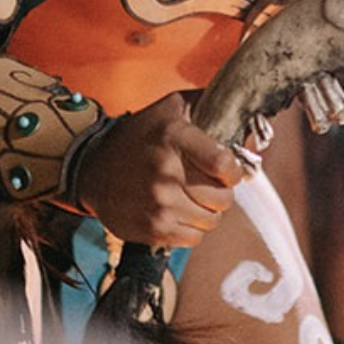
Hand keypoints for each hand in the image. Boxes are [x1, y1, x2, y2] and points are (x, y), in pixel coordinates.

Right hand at [75, 92, 247, 247]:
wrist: (92, 169)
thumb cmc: (139, 136)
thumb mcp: (172, 107)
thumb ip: (212, 105)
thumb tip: (251, 112)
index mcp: (174, 138)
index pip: (225, 165)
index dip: (235, 171)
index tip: (228, 170)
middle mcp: (166, 174)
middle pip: (223, 199)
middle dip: (222, 193)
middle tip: (209, 185)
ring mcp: (158, 205)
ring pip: (210, 221)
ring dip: (207, 212)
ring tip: (192, 198)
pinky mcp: (151, 229)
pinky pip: (193, 239)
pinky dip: (191, 228)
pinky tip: (179, 212)